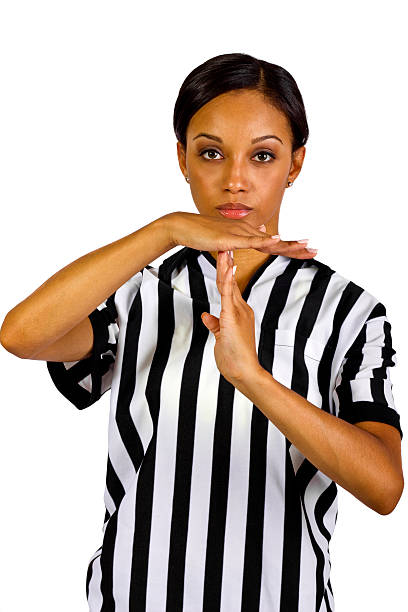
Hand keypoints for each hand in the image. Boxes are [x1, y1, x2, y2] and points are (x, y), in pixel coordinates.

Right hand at [164, 211, 316, 258]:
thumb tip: (255, 236)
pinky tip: (277, 239)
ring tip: (305, 245)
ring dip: (287, 244)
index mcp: (248, 234)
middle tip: (315, 250)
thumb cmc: (202, 234)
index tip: (307, 251)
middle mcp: (247, 231)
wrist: (184, 226)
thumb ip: (241, 241)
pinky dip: (264, 241)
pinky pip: (249, 240)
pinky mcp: (229, 238)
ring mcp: (239, 233)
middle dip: (296, 246)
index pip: (274, 243)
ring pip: (268, 241)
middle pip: (276, 241)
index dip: (291, 247)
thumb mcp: (225, 241)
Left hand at [200, 249, 263, 385]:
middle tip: (224, 244)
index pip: (230, 288)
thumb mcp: (221, 338)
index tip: (224, 257)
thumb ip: (215, 325)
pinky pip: (228, 294)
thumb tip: (206, 316)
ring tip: (224, 249)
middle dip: (227, 263)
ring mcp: (238, 312)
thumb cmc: (235, 358)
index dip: (227, 272)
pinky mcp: (232, 317)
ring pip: (229, 284)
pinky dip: (226, 279)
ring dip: (225, 266)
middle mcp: (241, 309)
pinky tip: (226, 267)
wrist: (244, 371)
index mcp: (238, 313)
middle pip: (231, 281)